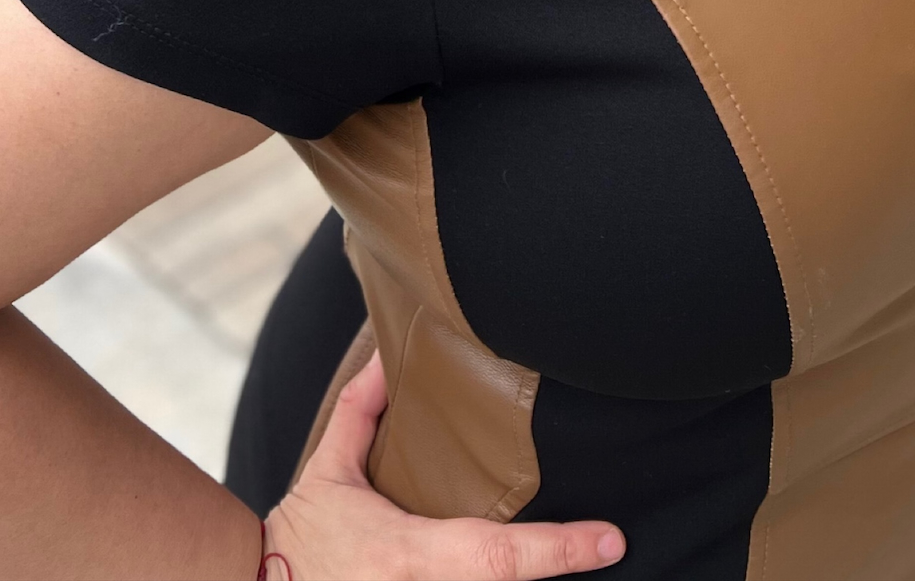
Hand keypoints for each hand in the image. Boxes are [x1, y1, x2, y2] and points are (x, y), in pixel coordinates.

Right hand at [261, 352, 623, 577]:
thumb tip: (382, 355)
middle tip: (611, 547)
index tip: (612, 539)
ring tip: (584, 557)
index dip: (561, 550)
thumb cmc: (302, 539)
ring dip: (529, 579)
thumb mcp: (329, 471)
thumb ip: (359, 411)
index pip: (499, 557)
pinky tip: (532, 569)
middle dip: (560, 567)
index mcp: (411, 555)